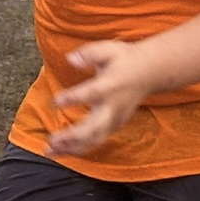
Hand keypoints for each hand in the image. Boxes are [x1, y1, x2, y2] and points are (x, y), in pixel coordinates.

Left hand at [46, 40, 157, 155]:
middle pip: (93, 127)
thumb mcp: (108, 49)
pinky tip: (62, 150)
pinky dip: (79, 148)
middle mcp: (113, 106)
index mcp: (110, 85)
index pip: (91, 93)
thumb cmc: (125, 59)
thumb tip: (70, 59)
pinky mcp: (115, 126)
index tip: (55, 101)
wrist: (149, 72)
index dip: (73, 98)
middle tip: (52, 139)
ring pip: (94, 140)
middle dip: (72, 136)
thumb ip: (89, 54)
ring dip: (72, 148)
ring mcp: (115, 119)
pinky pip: (96, 141)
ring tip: (50, 150)